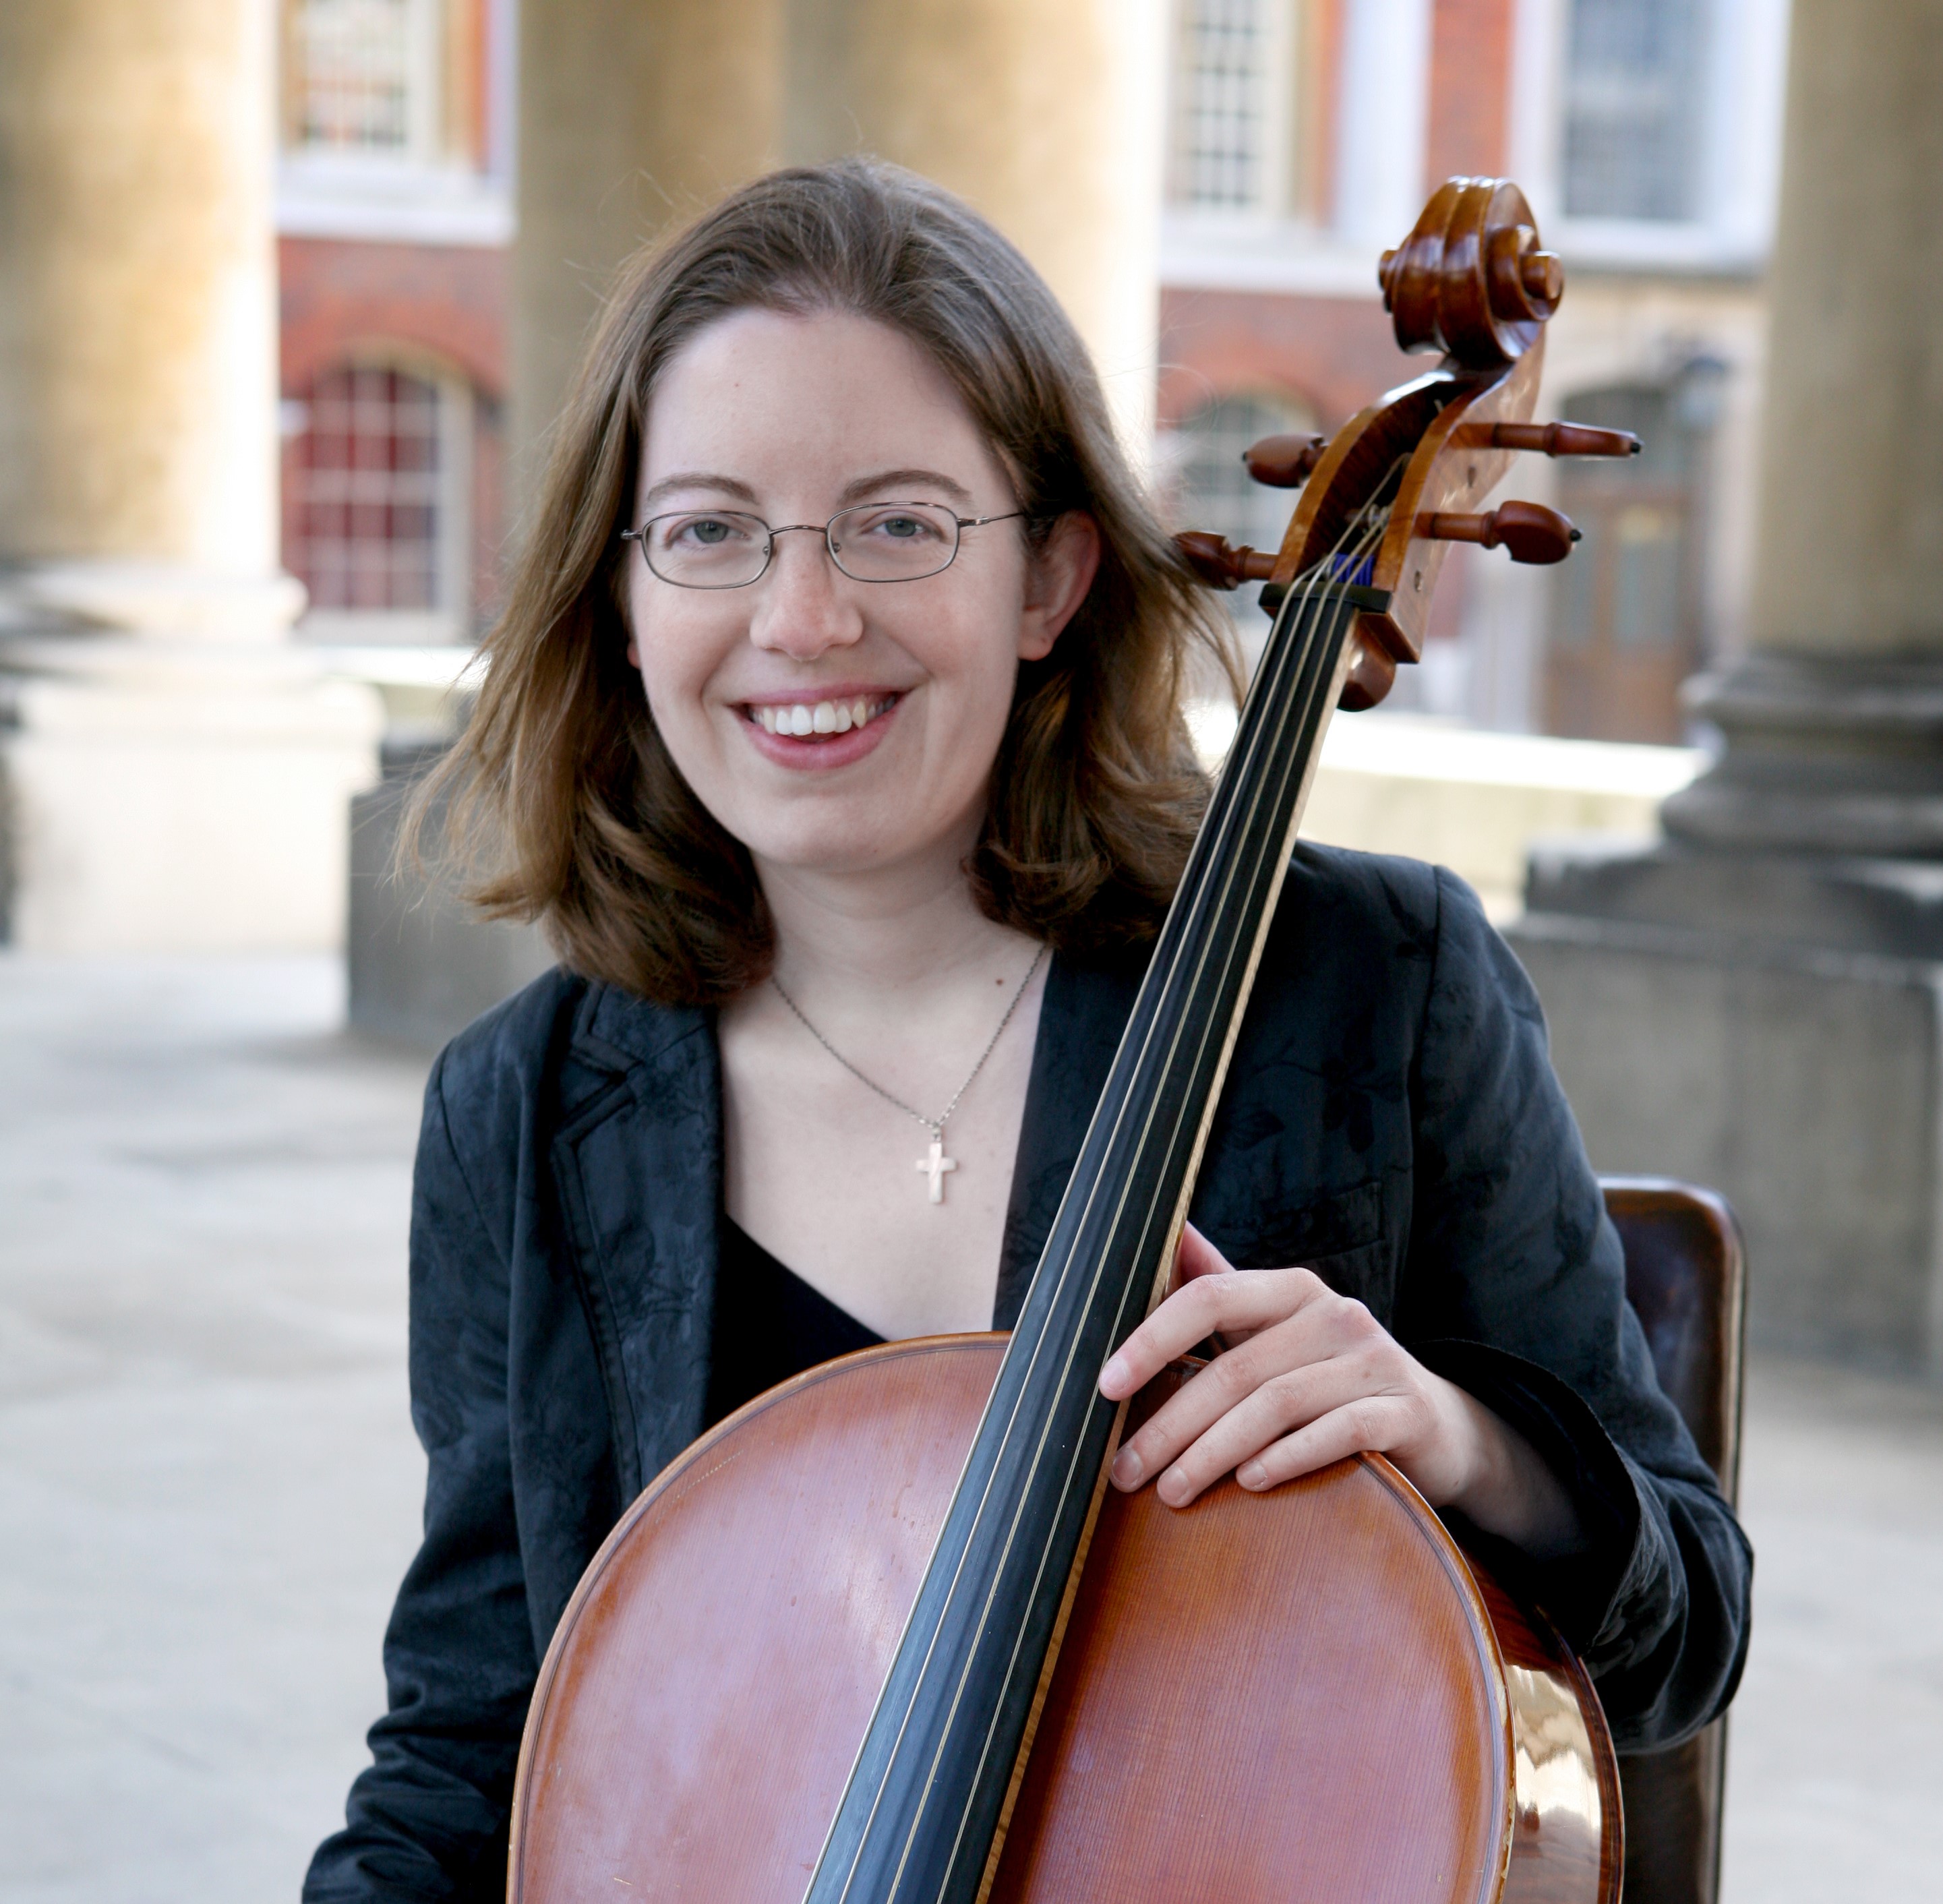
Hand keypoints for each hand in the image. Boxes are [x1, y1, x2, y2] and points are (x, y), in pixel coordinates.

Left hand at [1097, 1226, 1583, 1559]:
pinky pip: (1337, 1432)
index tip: (1104, 1385)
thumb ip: (1221, 1291)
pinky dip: (1287, 1458)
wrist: (1439, 1428)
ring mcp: (1374, 1360)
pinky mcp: (1405, 1410)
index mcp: (1292, 1290)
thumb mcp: (1277, 1333)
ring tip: (1171, 1491)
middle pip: (1234, 1367)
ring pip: (1276, 1404)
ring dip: (1213, 1453)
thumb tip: (1168, 1232)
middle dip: (1170, 1424)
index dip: (1152, 1338)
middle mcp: (1334, 1314)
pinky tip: (1248, 1484)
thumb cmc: (1333, 1379)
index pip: (1210, 1297)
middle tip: (1124, 1471)